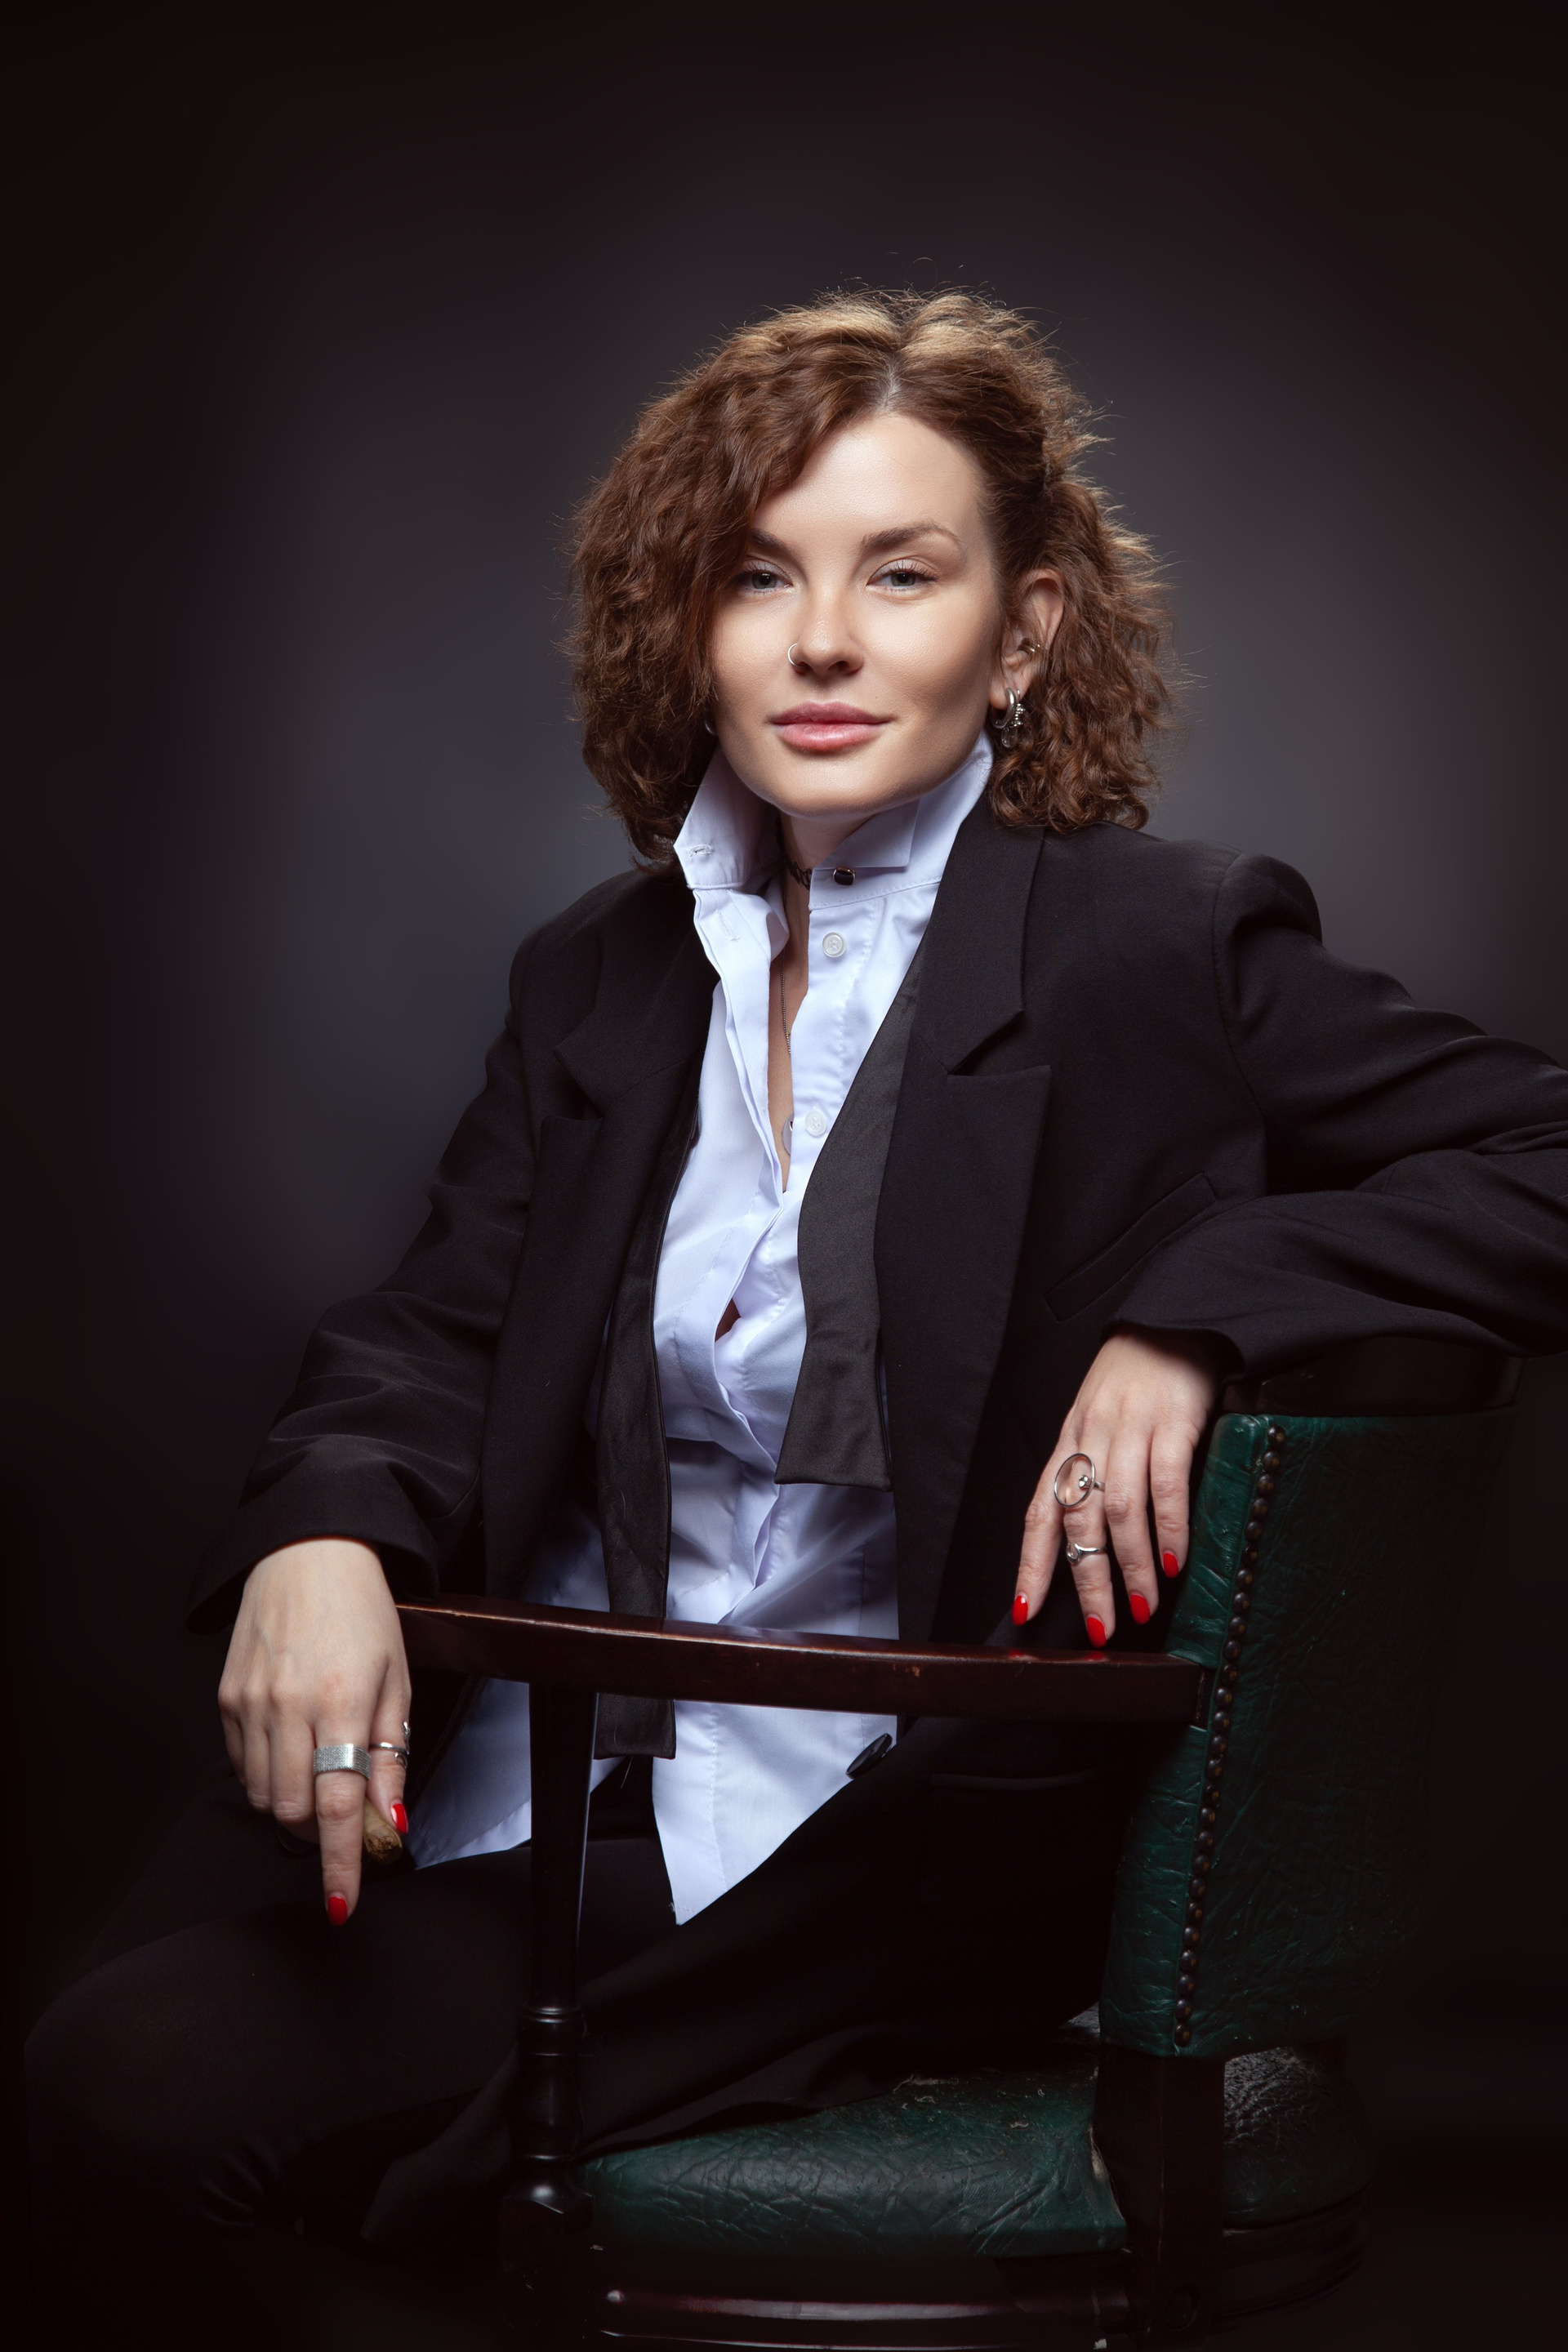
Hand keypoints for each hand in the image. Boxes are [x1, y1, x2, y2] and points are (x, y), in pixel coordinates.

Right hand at [218, 1538, 411, 1921]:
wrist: (308, 1552)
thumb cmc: (363, 1612)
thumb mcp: (397, 1679)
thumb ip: (391, 1756)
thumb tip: (388, 1822)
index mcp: (341, 1701)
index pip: (336, 1807)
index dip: (338, 1865)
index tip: (340, 1905)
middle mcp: (288, 1706)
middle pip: (295, 1810)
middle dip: (322, 1827)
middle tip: (348, 1807)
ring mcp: (250, 1702)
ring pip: (264, 1795)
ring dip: (295, 1800)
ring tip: (321, 1762)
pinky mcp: (225, 1697)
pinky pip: (240, 1766)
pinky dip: (266, 1773)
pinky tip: (290, 1742)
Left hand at [1015, 1329, 1223, 1643]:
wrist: (1170, 1319)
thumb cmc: (1134, 1378)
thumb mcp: (1099, 1421)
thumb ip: (1093, 1470)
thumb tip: (1096, 1540)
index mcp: (1068, 1442)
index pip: (1040, 1510)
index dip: (1032, 1562)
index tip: (1026, 1609)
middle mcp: (1090, 1438)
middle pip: (1079, 1521)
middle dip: (1087, 1583)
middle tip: (1101, 1630)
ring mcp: (1130, 1429)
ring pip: (1120, 1511)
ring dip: (1131, 1567)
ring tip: (1142, 1606)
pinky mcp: (1172, 1421)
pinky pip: (1166, 1484)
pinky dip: (1169, 1529)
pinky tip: (1174, 1561)